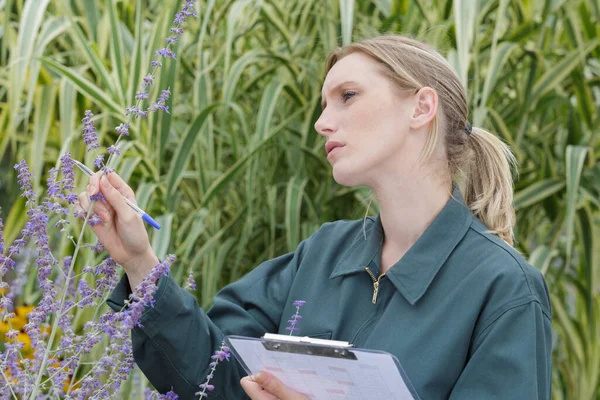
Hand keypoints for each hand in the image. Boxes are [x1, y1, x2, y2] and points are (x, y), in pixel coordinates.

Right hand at [76, 171, 158, 285]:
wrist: (130, 255)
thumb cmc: (134, 233)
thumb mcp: (127, 214)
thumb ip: (115, 197)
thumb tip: (102, 179)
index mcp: (123, 192)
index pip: (107, 176)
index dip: (99, 178)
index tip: (96, 189)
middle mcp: (111, 197)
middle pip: (93, 183)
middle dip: (92, 191)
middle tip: (95, 199)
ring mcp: (101, 207)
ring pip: (85, 196)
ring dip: (91, 206)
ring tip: (104, 219)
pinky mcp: (92, 218)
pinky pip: (80, 209)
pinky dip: (82, 212)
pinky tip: (92, 221)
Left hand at [240, 371, 310, 399]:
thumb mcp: (291, 397)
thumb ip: (275, 386)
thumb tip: (258, 373)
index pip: (247, 381)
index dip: (257, 373)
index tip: (270, 370)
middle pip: (258, 382)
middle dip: (270, 375)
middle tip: (285, 374)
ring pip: (268, 386)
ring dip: (278, 381)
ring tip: (292, 380)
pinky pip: (275, 391)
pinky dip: (283, 387)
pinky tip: (294, 387)